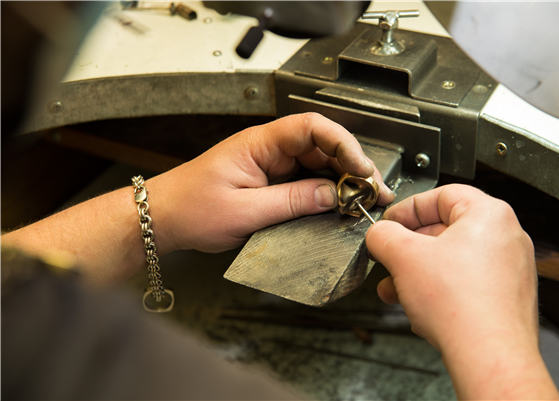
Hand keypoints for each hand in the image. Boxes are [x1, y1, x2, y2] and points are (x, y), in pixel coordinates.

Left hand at [152, 113, 394, 253]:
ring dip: (342, 182)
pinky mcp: (271, 181)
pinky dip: (325, 193)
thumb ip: (291, 202)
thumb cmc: (190, 208)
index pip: (311, 127)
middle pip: (322, 146)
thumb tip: (331, 195)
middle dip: (352, 167)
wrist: (164, 218)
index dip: (343, 144)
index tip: (361, 169)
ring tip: (362, 202)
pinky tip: (338, 207)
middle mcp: (268, 149)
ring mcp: (271, 165)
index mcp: (259, 143)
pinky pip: (306, 181)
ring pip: (318, 164)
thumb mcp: (244, 211)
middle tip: (373, 192)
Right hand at [365, 184, 558, 398]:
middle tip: (388, 257)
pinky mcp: (505, 298)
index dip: (407, 208)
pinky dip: (438, 290)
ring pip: (452, 260)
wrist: (488, 355)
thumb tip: (378, 234)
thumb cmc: (461, 306)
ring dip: (417, 273)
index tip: (389, 223)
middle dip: (408, 249)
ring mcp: (509, 270)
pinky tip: (417, 306)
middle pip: (445, 230)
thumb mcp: (403, 257)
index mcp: (489, 215)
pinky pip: (465, 283)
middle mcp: (506, 238)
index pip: (441, 195)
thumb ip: (383, 235)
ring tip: (394, 288)